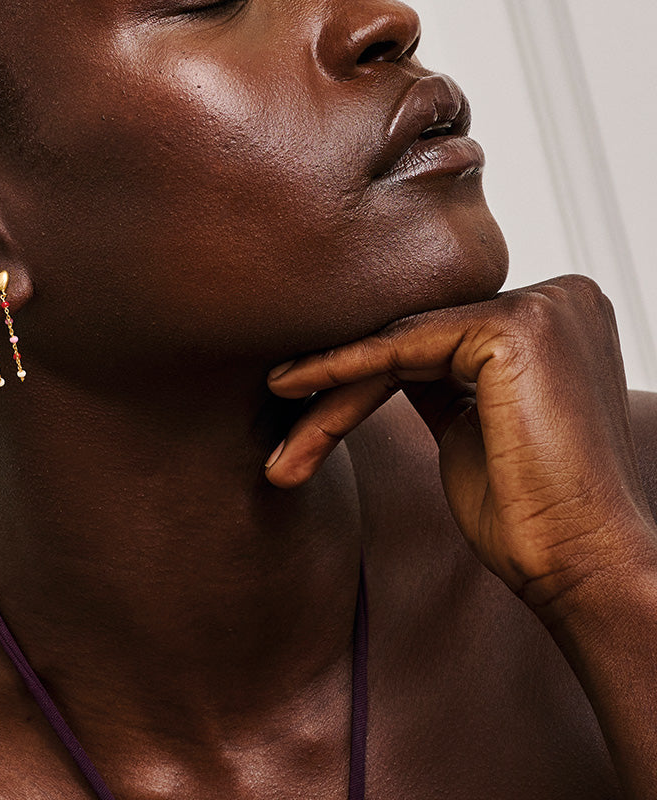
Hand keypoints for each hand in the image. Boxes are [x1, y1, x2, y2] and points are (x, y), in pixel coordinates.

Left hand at [264, 275, 656, 615]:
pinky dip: (340, 373)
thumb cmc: (531, 513)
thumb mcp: (474, 422)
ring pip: (398, 342)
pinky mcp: (514, 328)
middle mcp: (560, 296)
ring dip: (327, 395)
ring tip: (279, 449)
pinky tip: (292, 388)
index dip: (361, 374)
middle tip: (280, 439)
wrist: (586, 569)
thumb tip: (380, 355)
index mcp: (559, 314)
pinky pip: (400, 348)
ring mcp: (542, 306)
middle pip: (413, 335)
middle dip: (338, 386)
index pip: (434, 335)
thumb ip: (438, 376)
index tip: (297, 406)